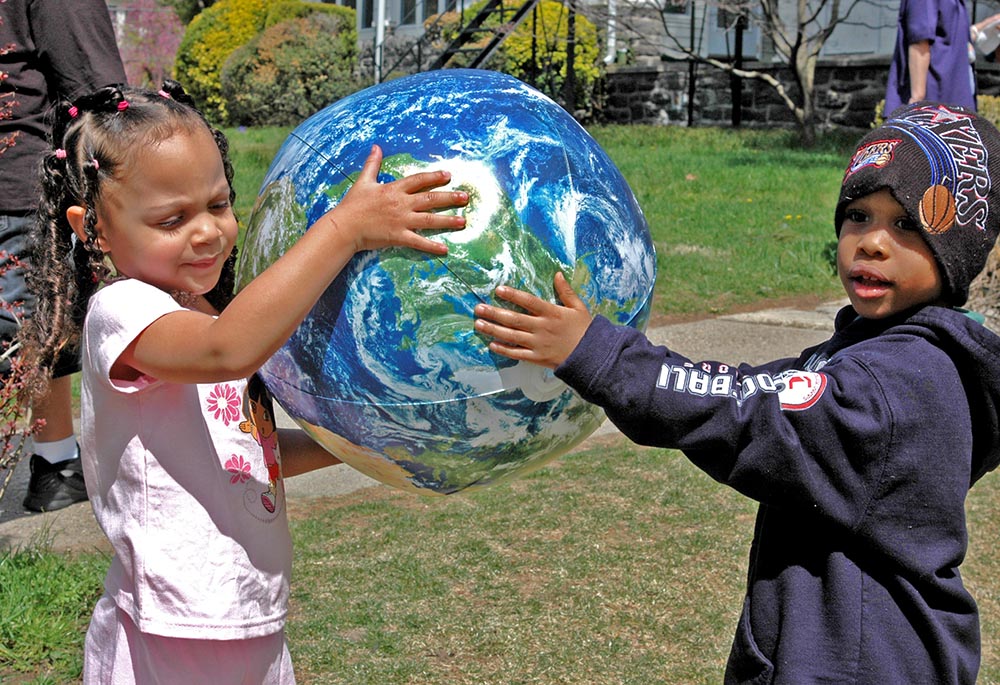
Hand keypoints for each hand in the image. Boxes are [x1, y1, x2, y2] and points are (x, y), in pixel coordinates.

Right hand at [324, 144, 468, 254]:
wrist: (344, 226)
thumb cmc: (353, 205)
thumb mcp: (363, 181)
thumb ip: (372, 164)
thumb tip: (376, 147)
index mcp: (394, 189)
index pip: (419, 180)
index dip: (435, 176)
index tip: (448, 175)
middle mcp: (401, 203)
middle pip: (430, 198)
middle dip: (450, 197)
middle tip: (465, 198)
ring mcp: (401, 220)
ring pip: (430, 219)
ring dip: (448, 220)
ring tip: (463, 221)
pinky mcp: (398, 236)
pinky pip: (419, 241)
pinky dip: (432, 246)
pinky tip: (445, 249)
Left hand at [474, 272, 592, 369]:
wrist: (592, 356)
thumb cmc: (585, 330)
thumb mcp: (578, 307)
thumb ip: (566, 291)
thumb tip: (558, 274)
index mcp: (552, 313)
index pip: (529, 301)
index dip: (513, 295)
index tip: (498, 289)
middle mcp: (542, 327)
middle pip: (514, 319)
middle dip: (494, 313)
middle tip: (478, 308)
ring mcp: (538, 344)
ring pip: (511, 336)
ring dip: (493, 329)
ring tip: (478, 324)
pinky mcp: (537, 358)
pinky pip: (517, 353)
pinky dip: (504, 349)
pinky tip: (492, 344)